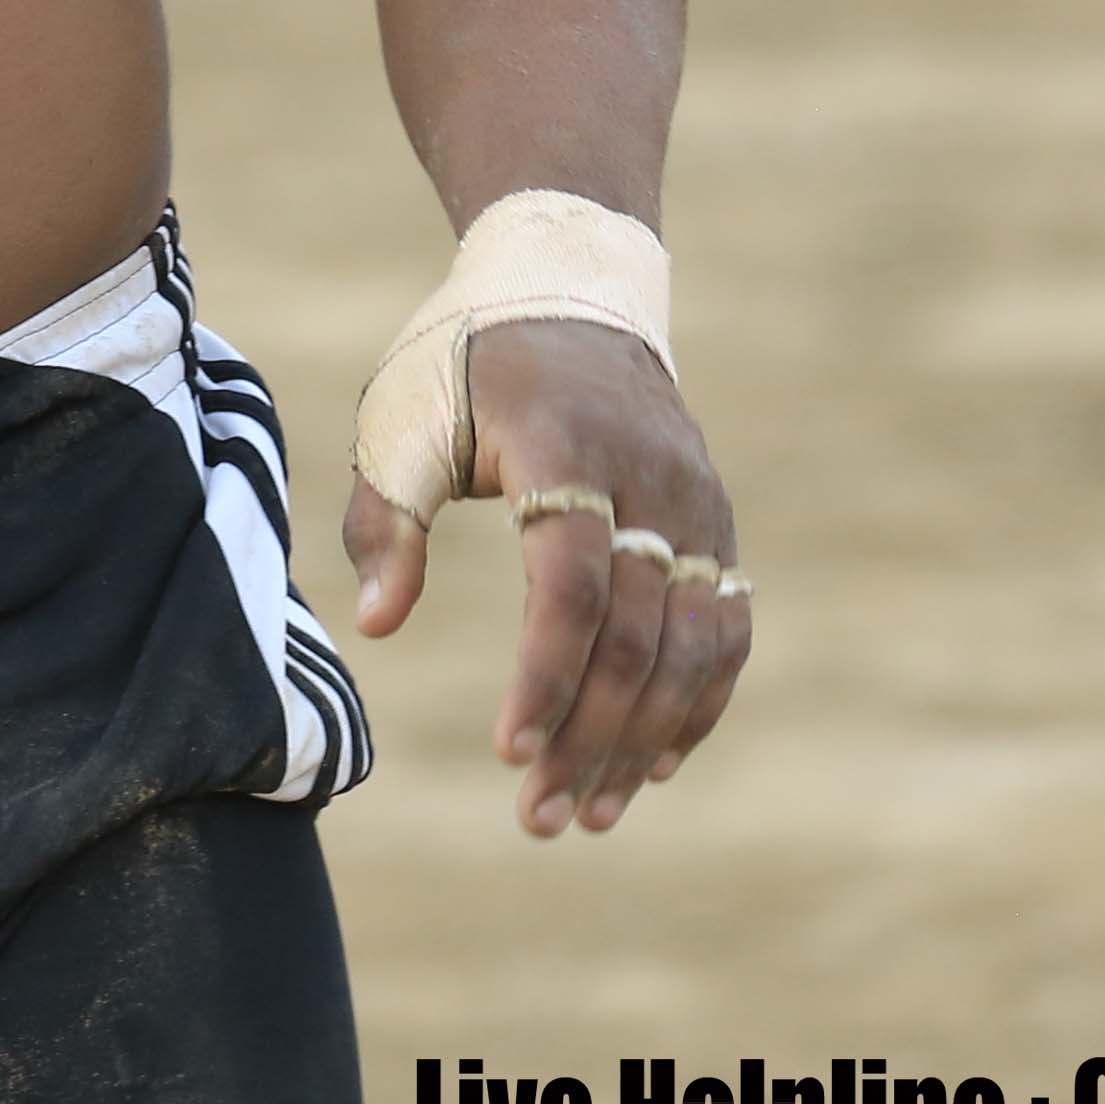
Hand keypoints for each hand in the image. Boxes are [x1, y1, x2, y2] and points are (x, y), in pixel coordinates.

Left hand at [341, 318, 745, 839]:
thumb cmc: (463, 361)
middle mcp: (649, 477)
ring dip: (647, 740)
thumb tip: (378, 624)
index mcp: (565, 446)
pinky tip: (656, 763)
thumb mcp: (400, 416)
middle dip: (590, 737)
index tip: (506, 750)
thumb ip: (385, 519)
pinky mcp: (717, 520)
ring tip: (593, 814)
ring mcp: (696, 500)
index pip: (571, 584)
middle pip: (637, 633)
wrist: (568, 285)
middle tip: (540, 818)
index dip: (546, 674)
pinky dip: (699, 701)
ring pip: (693, 644)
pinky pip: (726, 627)